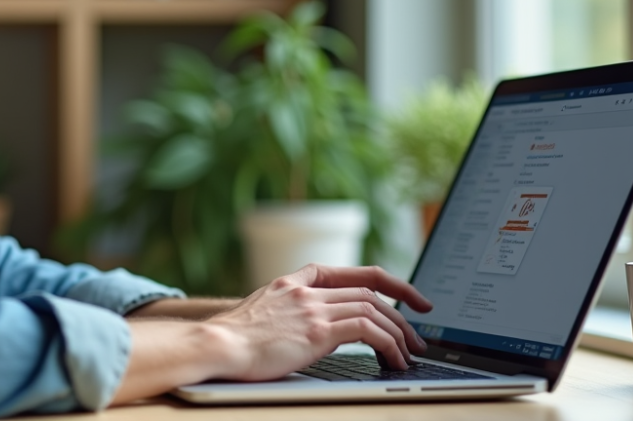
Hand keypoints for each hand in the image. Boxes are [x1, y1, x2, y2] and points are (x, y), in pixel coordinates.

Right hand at [205, 264, 432, 381]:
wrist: (215, 346)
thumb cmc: (230, 342)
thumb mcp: (260, 316)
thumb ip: (286, 314)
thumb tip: (309, 331)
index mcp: (291, 283)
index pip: (346, 273)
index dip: (382, 281)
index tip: (405, 295)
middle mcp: (305, 290)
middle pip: (368, 289)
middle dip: (401, 310)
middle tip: (418, 336)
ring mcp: (311, 308)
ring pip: (372, 308)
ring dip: (398, 332)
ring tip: (410, 354)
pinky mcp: (316, 331)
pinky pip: (366, 329)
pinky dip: (388, 343)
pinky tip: (393, 360)